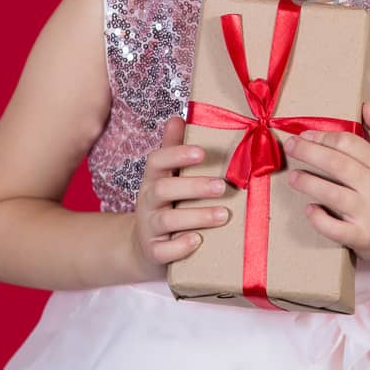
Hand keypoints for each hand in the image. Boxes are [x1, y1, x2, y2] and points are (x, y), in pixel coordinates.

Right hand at [128, 116, 233, 280]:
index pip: (156, 161)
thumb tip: (178, 116)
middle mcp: (148, 202)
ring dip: (196, 216)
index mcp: (154, 179)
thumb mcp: (167, 177)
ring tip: (224, 215)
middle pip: (163, 190)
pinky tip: (197, 241)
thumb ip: (173, 149)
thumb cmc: (167, 204)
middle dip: (194, 186)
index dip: (176, 154)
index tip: (202, 152)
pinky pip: (162, 251)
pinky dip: (179, 247)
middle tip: (223, 186)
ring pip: (166, 221)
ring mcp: (149, 228)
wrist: (145, 247)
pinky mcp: (153, 252)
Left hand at [284, 102, 369, 270]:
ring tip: (292, 176)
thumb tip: (367, 106)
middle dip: (310, 153)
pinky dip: (319, 219)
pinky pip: (335, 228)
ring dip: (308, 183)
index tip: (305, 134)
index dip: (324, 137)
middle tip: (290, 147)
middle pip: (338, 165)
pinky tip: (309, 209)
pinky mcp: (362, 236)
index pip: (349, 143)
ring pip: (333, 194)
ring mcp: (369, 213)